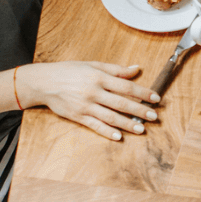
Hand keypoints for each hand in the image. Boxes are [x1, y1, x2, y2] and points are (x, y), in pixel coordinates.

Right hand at [21, 61, 159, 141]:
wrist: (44, 82)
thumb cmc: (69, 71)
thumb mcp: (92, 65)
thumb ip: (115, 69)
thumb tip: (136, 69)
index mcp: (98, 77)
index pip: (126, 86)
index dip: (142, 93)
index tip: (155, 98)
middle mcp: (93, 92)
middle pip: (121, 103)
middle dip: (139, 110)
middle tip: (154, 116)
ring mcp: (85, 106)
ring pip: (111, 117)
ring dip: (127, 124)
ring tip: (141, 129)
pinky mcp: (78, 116)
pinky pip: (95, 126)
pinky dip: (107, 132)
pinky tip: (119, 136)